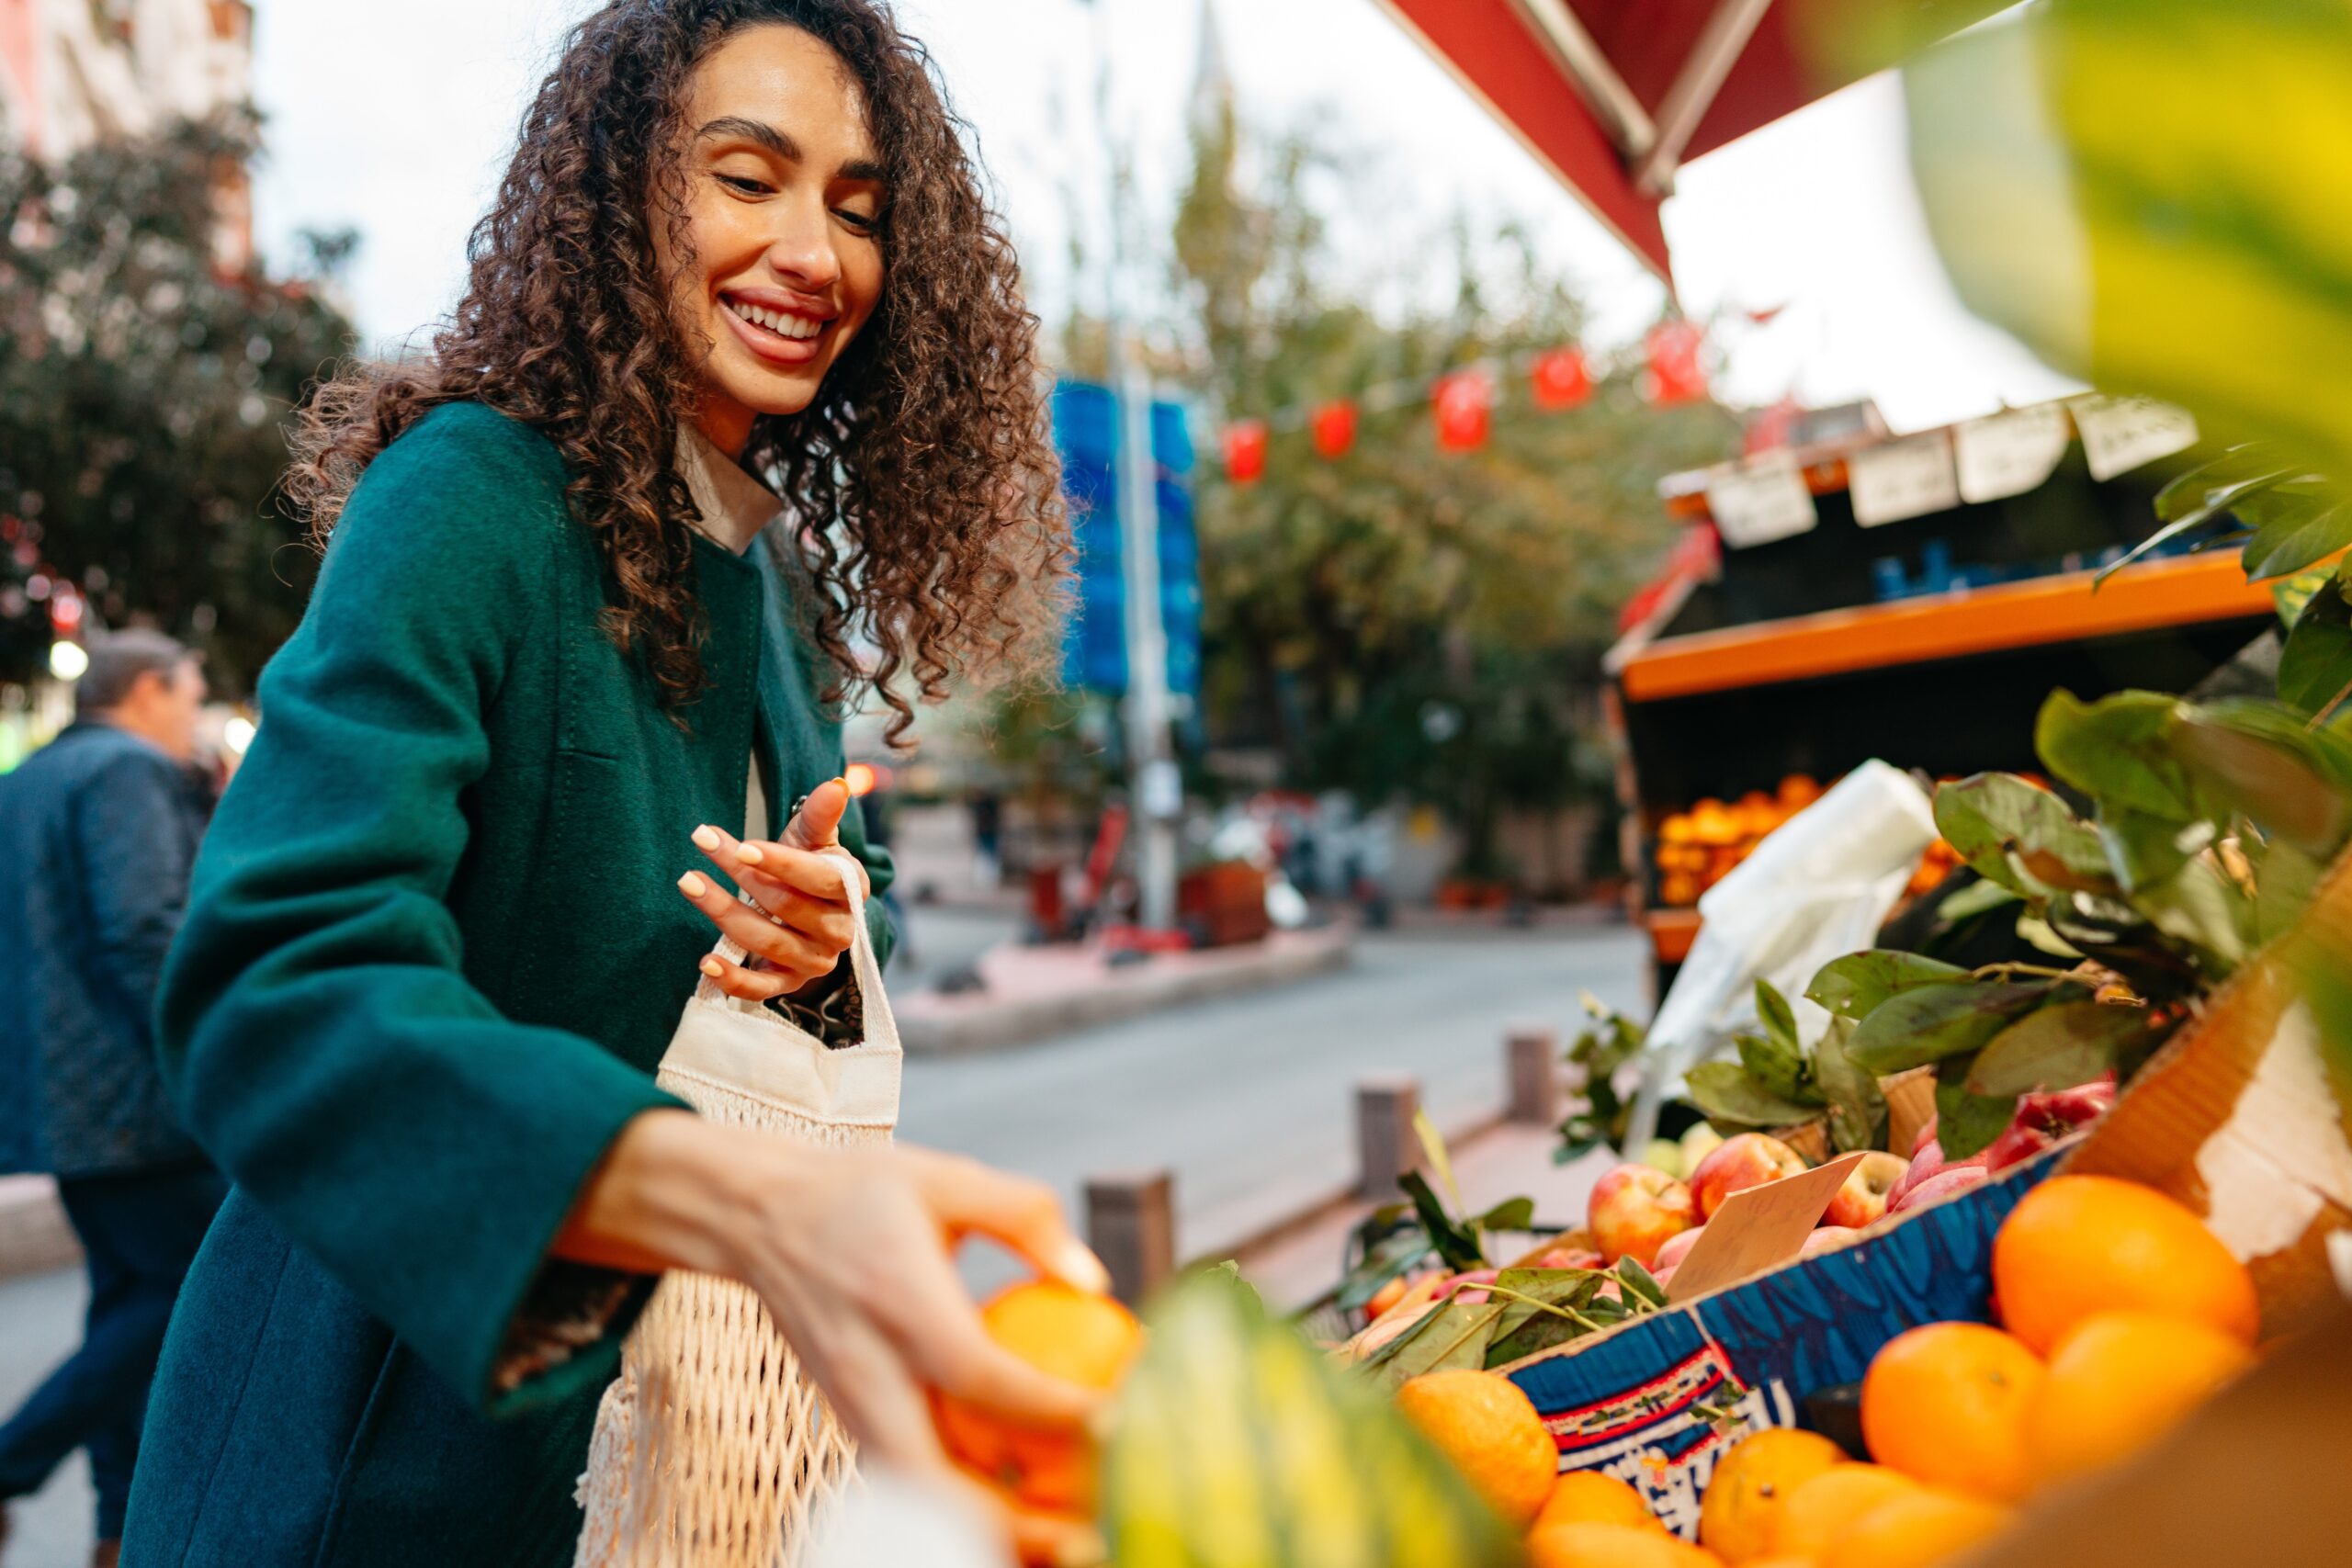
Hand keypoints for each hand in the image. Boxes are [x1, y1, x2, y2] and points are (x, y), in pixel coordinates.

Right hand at [555, 1117, 1112, 1563]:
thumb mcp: (948, 1177)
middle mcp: (869, 1369)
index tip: (1116, 1421)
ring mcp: (851, 1406)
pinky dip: (956, 1510)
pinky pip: (905, 1483)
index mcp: (899, 1302)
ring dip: (984, 1530)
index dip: (1053, 1410)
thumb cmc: (860, 1194)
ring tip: (1063, 1539)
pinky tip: (1016, 1508)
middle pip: (935, 1477)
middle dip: (1009, 1522)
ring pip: (915, 1498)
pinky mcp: (848, 1423)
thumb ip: (1026, 1217)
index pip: (981, 1378)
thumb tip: (1094, 1281)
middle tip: (1087, 1531)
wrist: (759, 1218)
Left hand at [677, 777, 871, 999]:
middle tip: (703, 843)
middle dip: (741, 876)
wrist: (806, 912)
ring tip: (689, 883)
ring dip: (724, 913)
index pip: (820, 879)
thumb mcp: (813, 839)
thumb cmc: (807, 867)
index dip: (781, 864)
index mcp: (851, 890)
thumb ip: (821, 815)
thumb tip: (836, 785)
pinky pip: (761, 990)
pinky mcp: (789, 984)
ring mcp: (815, 961)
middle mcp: (840, 930)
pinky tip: (705, 960)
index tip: (742, 847)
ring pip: (768, 942)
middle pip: (786, 906)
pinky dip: (733, 979)